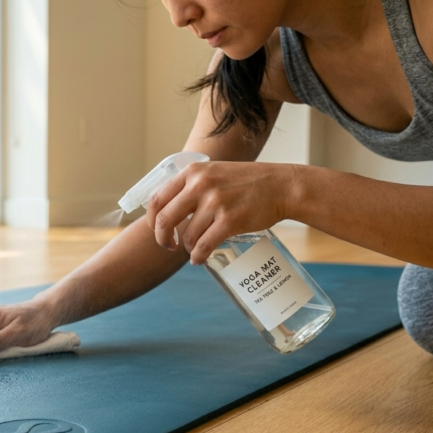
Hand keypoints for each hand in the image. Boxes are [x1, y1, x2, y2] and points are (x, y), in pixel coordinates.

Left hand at [146, 161, 298, 264]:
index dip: (151, 220)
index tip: (157, 230)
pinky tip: (199, 259)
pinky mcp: (230, 220)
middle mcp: (200, 185)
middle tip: (169, 246)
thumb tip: (165, 209)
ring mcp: (215, 202)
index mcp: (192, 172)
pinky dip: (198, 256)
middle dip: (162, 239)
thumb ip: (191, 186)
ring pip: (187, 236)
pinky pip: (204, 245)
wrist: (282, 186)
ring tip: (194, 249)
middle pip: (164, 220)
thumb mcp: (213, 173)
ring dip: (187, 248)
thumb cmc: (246, 182)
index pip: (156, 199)